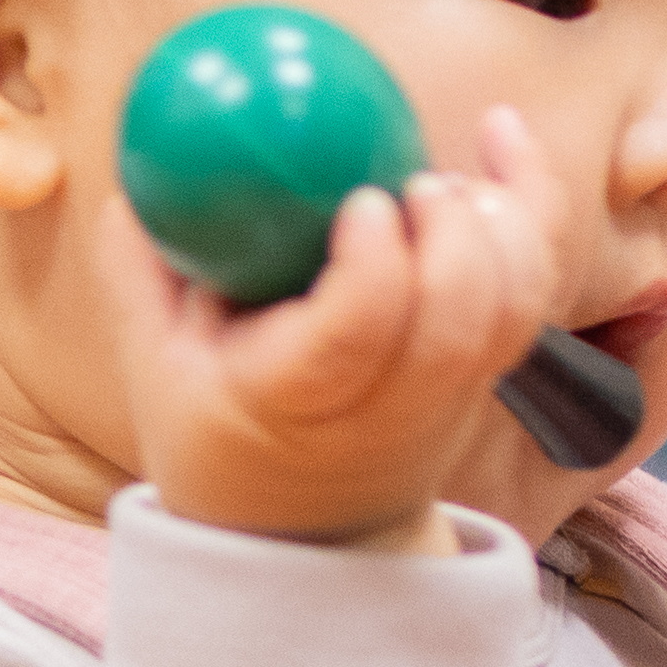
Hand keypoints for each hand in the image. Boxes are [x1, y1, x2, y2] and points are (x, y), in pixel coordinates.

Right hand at [107, 112, 593, 549]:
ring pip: (514, 307)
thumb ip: (140, 272)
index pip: (360, 338)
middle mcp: (391, 403)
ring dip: (505, 220)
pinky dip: (533, 207)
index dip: (379, 265)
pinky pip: (534, 288)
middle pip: (461, 323)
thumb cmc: (220, 435)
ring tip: (456, 166)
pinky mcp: (489, 367)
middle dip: (457, 234)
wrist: (307, 534)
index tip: (364, 201)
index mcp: (298, 400)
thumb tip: (132, 178)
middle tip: (415, 180)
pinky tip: (501, 133)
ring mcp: (451, 392)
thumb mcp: (156, 369)